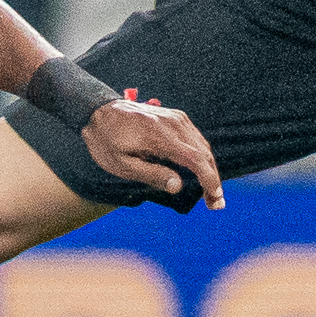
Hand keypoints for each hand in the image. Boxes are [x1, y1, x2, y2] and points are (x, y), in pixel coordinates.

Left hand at [81, 93, 223, 209]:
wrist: (99, 111)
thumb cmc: (107, 141)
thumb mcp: (121, 164)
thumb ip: (151, 175)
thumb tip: (178, 187)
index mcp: (159, 136)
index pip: (195, 158)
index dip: (209, 179)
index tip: (215, 197)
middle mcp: (173, 123)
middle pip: (204, 153)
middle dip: (213, 180)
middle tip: (216, 204)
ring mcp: (176, 118)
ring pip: (203, 146)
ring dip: (210, 169)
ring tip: (211, 193)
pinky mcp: (176, 117)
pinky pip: (196, 138)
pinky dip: (203, 157)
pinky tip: (201, 172)